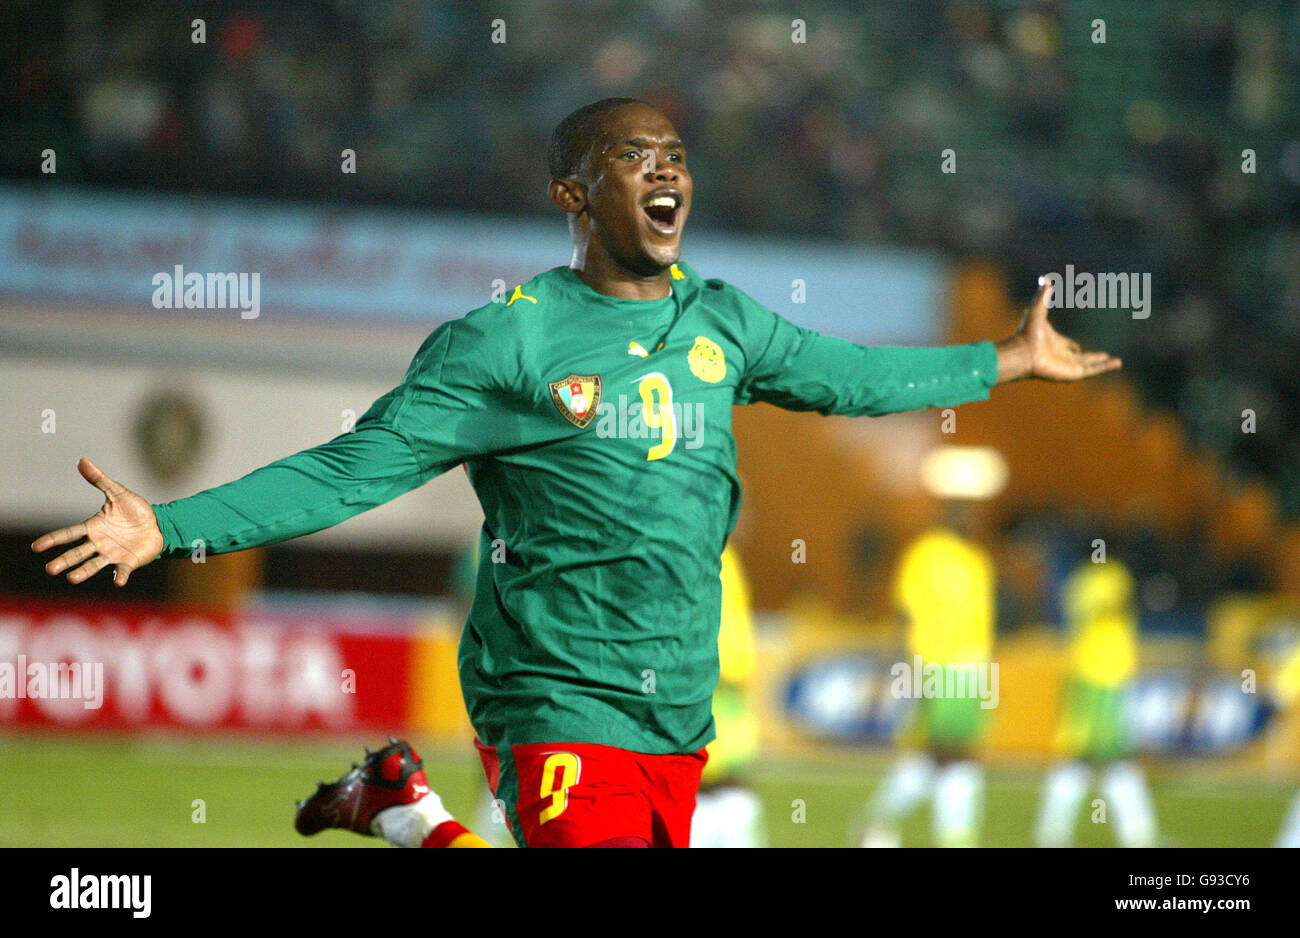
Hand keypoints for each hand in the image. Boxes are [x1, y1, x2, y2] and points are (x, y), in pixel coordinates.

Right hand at [31, 458, 163, 586]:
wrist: (158, 524)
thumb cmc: (135, 510)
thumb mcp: (118, 492)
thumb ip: (100, 480)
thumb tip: (82, 460)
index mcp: (93, 527)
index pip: (69, 534)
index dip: (53, 540)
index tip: (37, 546)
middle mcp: (99, 543)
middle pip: (77, 553)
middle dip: (64, 561)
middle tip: (51, 569)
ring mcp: (112, 554)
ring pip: (94, 565)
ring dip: (84, 572)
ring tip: (72, 578)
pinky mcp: (128, 562)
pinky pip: (122, 571)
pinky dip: (119, 576)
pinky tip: (118, 581)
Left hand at [996, 278, 1122, 382]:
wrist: (1024, 352)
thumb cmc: (1027, 332)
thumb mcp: (1037, 309)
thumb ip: (1043, 295)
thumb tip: (1046, 277)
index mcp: (1054, 343)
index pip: (1067, 345)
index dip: (1072, 345)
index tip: (1078, 346)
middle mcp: (1061, 355)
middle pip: (1080, 357)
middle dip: (1093, 357)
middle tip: (1104, 355)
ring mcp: (1067, 366)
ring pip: (1089, 365)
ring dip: (1103, 363)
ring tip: (1117, 363)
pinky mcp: (1072, 373)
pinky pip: (1092, 370)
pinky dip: (1104, 368)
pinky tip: (1117, 364)